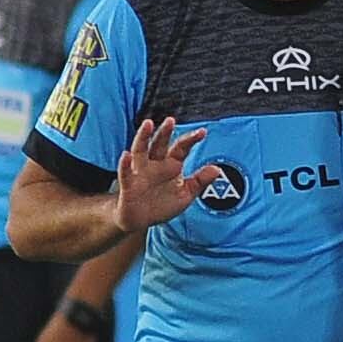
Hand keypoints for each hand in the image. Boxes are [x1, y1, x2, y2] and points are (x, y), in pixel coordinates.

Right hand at [113, 117, 220, 234]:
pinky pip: (125, 173)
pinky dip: (125, 164)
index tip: (202, 132)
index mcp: (170, 164)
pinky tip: (126, 156)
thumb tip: (217, 169)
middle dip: (165, 132)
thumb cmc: (162, 204)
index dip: (191, 140)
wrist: (140, 220)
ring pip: (140, 151)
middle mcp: (154, 164)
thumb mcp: (186, 194)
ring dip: (143, 137)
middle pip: (159, 144)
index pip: (181, 148)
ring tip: (148, 125)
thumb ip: (200, 181)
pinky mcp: (128, 184)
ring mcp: (140, 172)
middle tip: (171, 120)